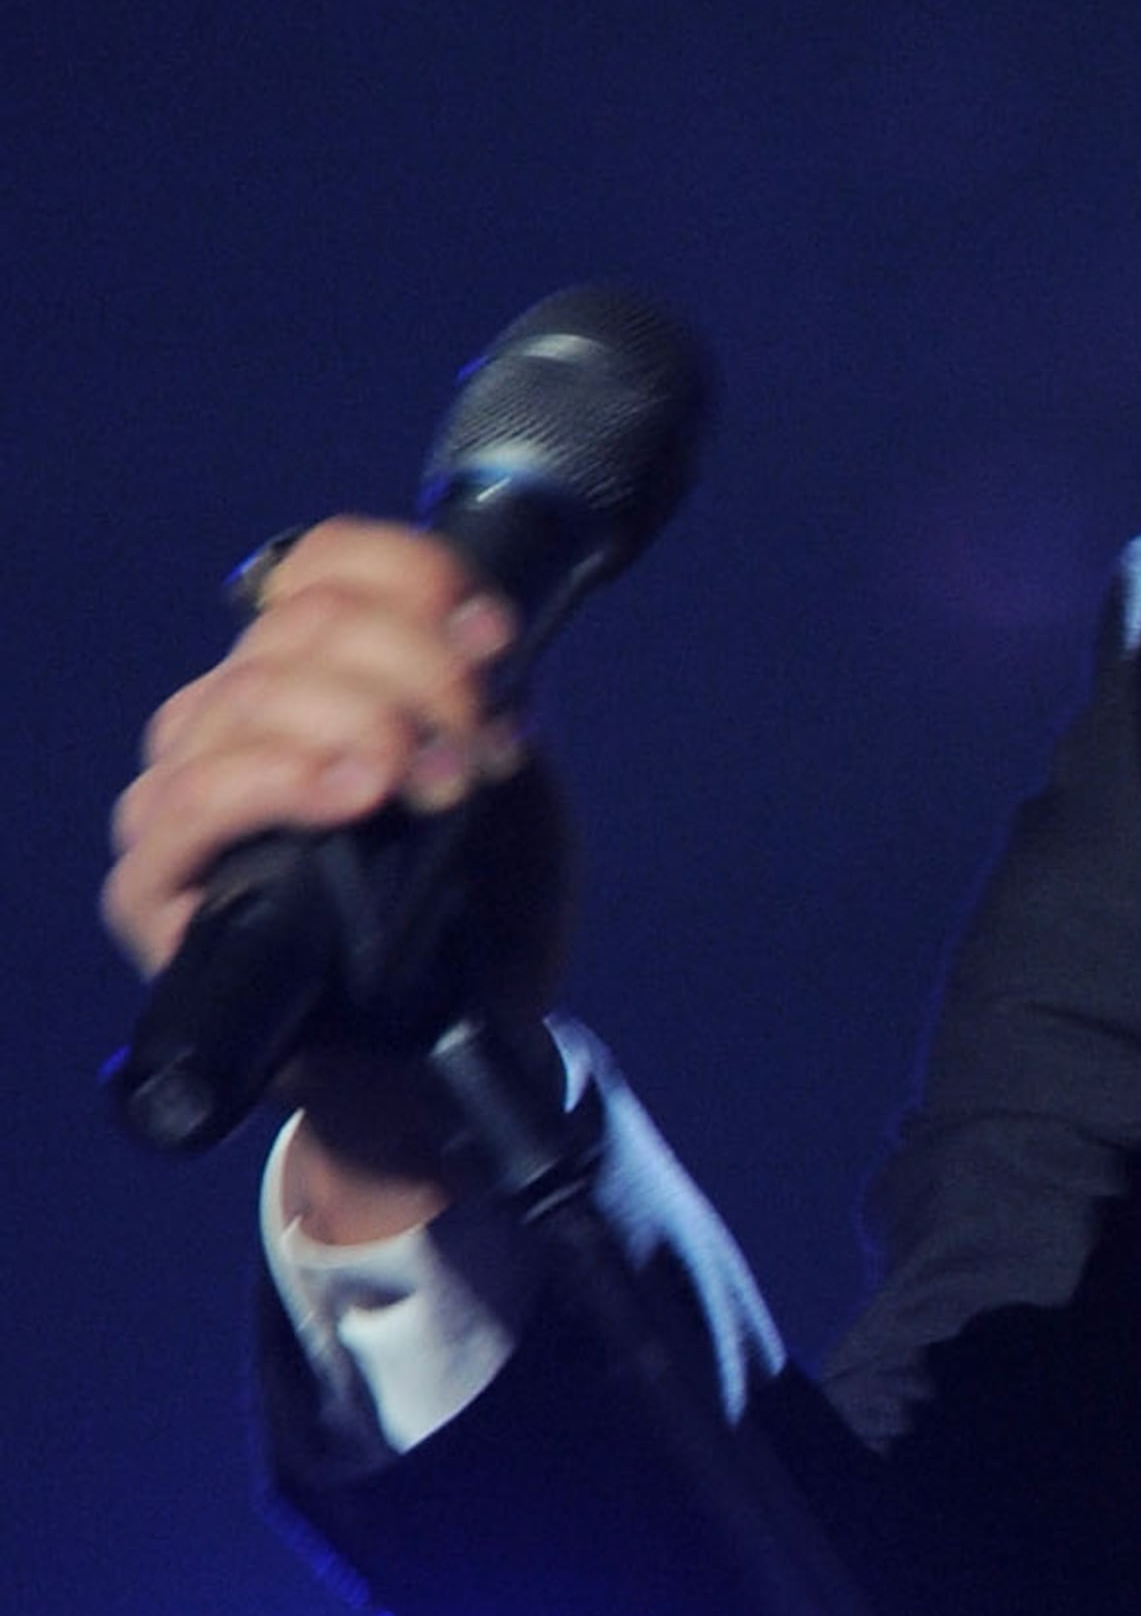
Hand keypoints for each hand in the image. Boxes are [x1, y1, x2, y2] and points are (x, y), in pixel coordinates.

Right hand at [104, 519, 540, 1234]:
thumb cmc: (477, 912)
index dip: (411, 581)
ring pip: (248, 699)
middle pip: (299, 629)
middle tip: (477, 753)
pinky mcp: (152, 885)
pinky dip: (279, 783)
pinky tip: (350, 794)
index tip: (495, 641)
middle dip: (416, 676)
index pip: (320, 568)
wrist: (452, 1046)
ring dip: (362, 725)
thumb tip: (478, 636)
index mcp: (309, 676)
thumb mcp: (512, 787)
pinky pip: (192, 803)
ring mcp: (182, 797)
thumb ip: (491, 701)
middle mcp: (231, 720)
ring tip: (435, 784)